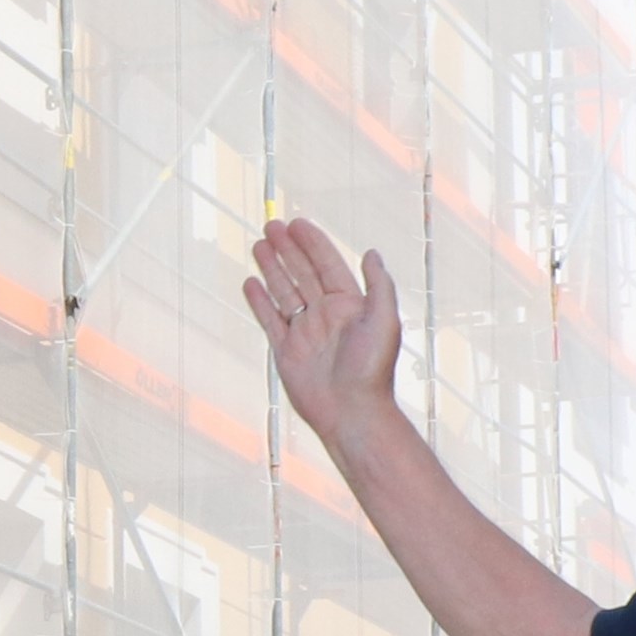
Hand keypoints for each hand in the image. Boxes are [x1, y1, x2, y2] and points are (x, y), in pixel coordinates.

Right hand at [244, 219, 402, 443]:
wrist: (351, 412)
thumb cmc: (372, 369)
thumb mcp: (384, 320)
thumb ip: (379, 285)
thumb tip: (371, 253)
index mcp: (350, 305)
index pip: (328, 265)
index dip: (313, 243)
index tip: (297, 223)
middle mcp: (326, 315)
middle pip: (302, 273)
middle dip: (288, 249)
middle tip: (271, 225)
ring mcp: (304, 332)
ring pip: (284, 291)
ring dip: (272, 268)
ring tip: (258, 245)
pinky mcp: (286, 351)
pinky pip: (270, 319)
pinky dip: (260, 301)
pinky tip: (251, 283)